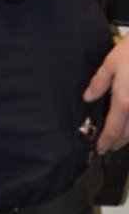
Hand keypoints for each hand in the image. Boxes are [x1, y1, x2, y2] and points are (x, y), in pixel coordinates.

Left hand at [83, 33, 128, 153]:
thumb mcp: (110, 65)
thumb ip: (98, 84)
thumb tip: (88, 97)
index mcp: (124, 101)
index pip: (113, 128)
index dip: (106, 141)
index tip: (101, 148)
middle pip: (128, 135)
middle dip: (118, 143)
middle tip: (109, 146)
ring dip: (128, 137)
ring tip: (119, 138)